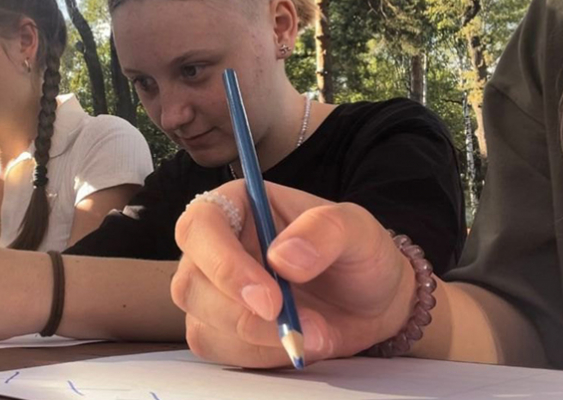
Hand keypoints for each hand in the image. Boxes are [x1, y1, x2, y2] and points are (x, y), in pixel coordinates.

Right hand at [171, 181, 415, 368]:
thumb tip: (282, 257)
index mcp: (238, 206)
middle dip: (238, 312)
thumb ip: (324, 231)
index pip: (200, 226)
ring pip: (201, 321)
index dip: (222, 262)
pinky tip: (294, 344)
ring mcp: (214, 291)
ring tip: (312, 334)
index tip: (268, 296)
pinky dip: (259, 355)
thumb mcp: (358, 229)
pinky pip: (219, 350)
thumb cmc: (358, 255)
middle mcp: (216, 247)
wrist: (372, 302)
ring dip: (255, 338)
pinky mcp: (222, 330)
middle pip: (190, 282)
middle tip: (289, 321)